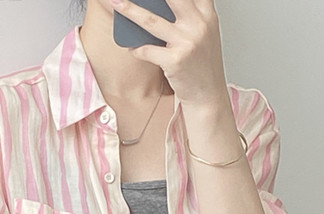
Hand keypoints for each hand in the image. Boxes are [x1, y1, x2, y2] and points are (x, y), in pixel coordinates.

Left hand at [109, 0, 228, 107]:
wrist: (208, 96)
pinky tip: (133, 48)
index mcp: (207, 15)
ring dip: (129, 10)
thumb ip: (190, 15)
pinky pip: (147, 50)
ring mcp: (187, 42)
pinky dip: (137, 49)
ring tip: (116, 2)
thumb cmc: (203, 66)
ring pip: (151, 20)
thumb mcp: (204, 34)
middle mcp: (199, 25)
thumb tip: (159, 4)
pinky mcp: (175, 60)